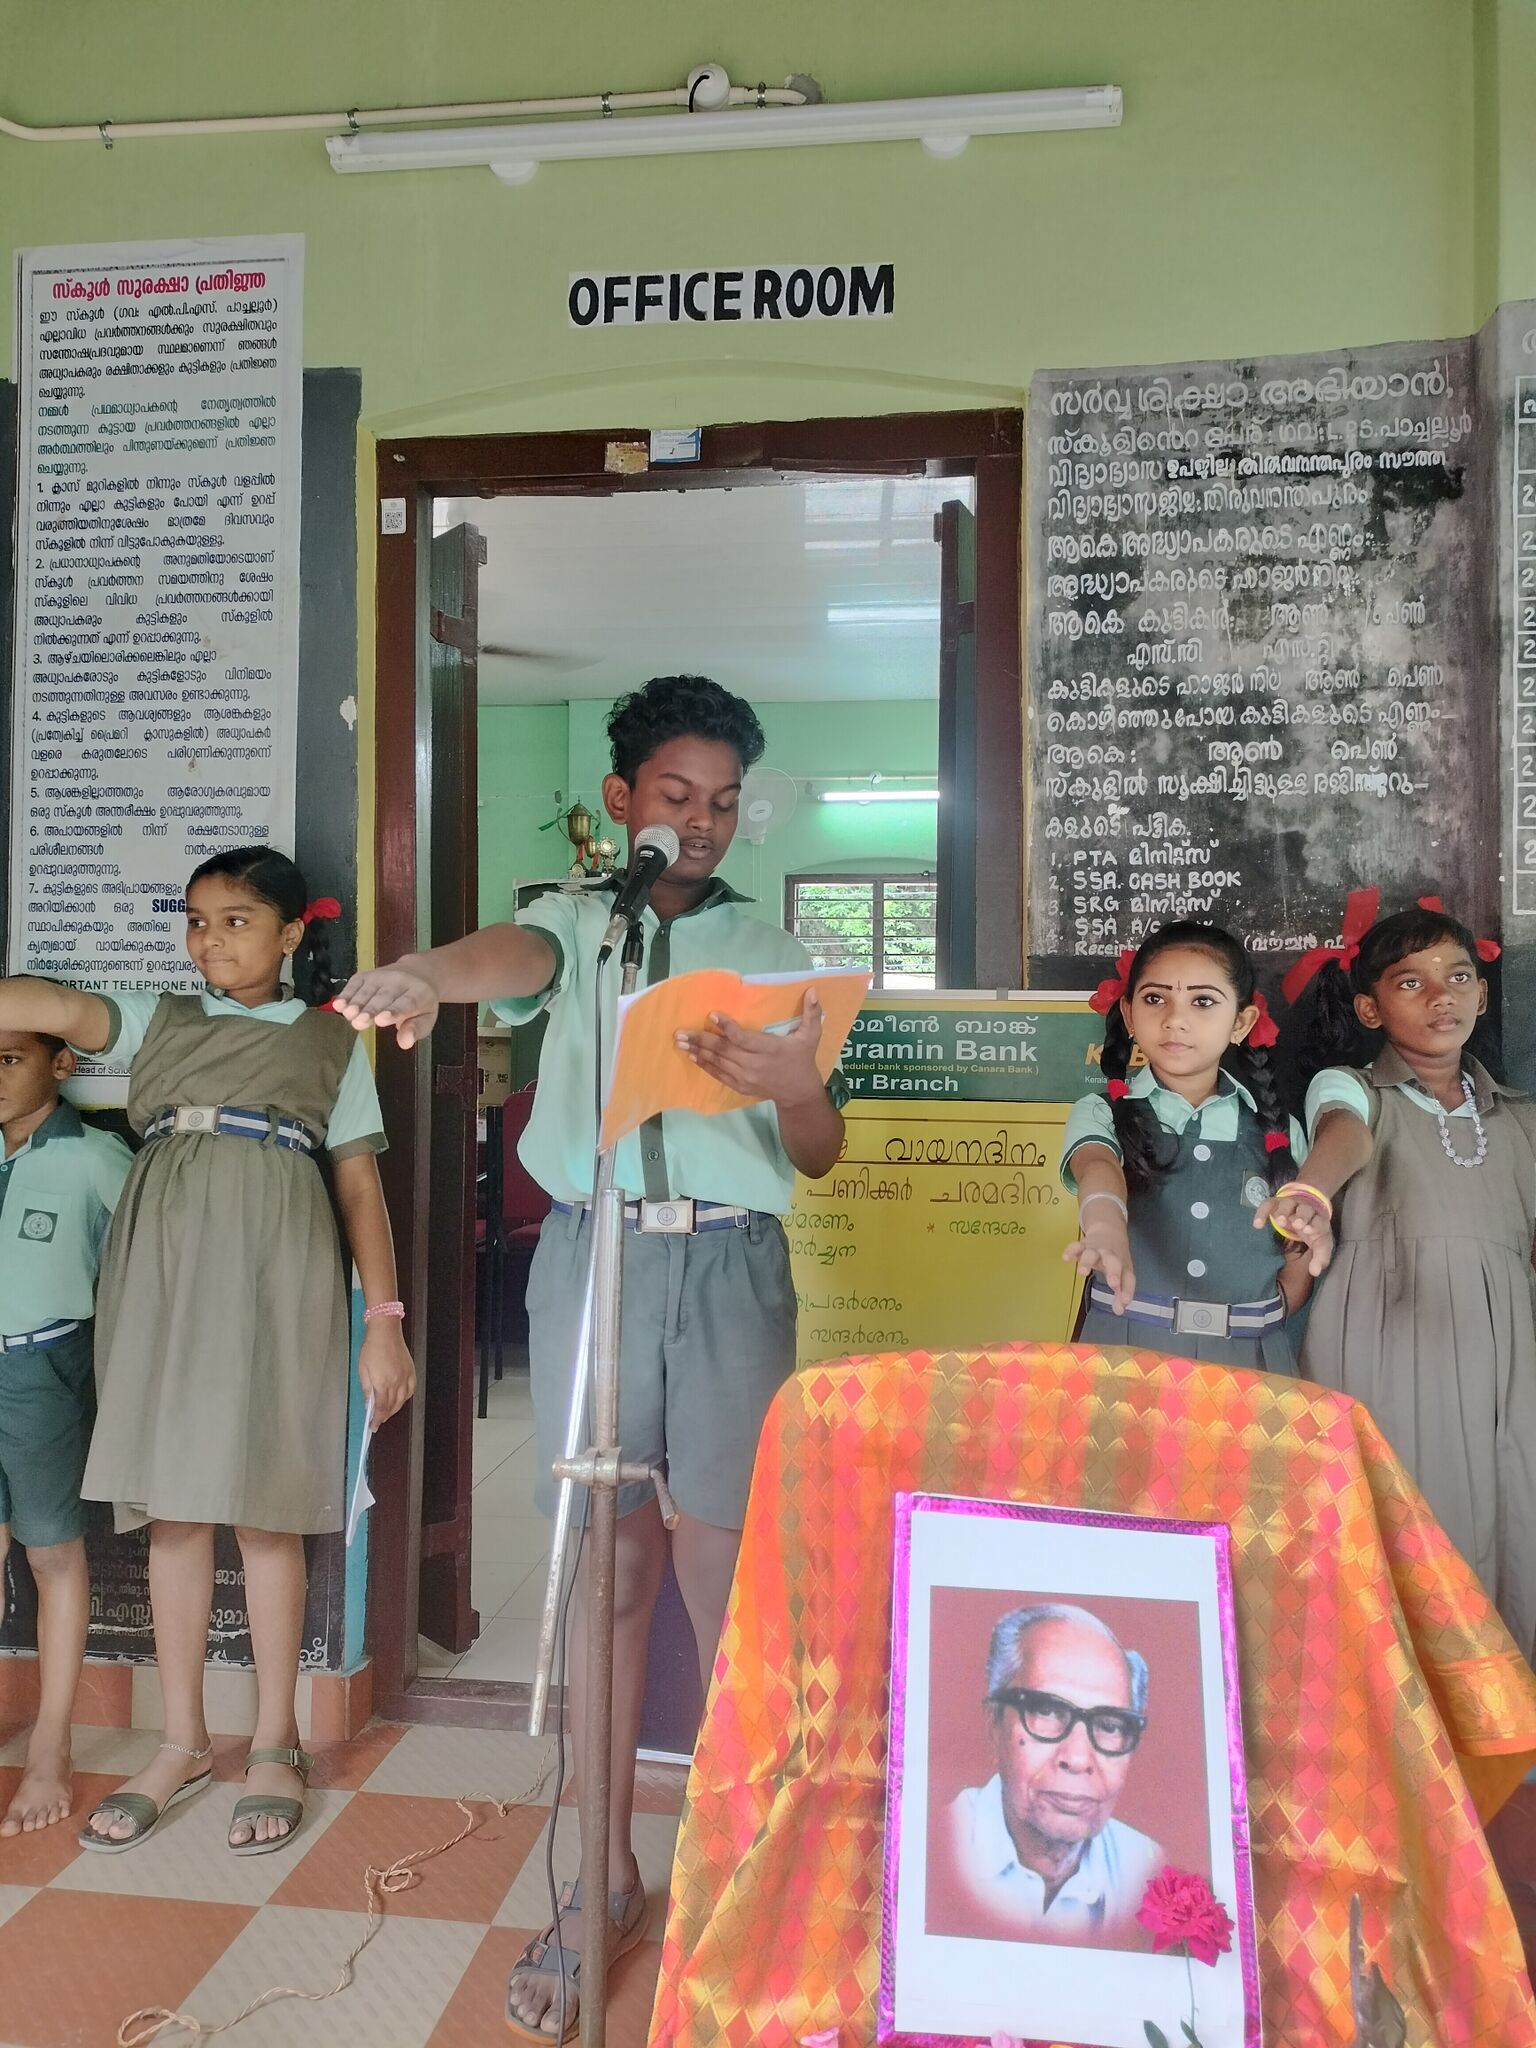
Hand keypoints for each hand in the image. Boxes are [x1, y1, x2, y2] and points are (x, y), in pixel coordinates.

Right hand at [333, 958, 438, 1048]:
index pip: (406, 1003)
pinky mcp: (368, 974)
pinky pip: (356, 983)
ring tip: (347, 1014)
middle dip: (370, 1009)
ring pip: (368, 990)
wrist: (418, 973)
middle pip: (384, 997)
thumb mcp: (426, 1018)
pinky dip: (346, 993)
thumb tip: (405, 1043)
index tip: (380, 1020)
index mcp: (419, 993)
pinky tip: (338, 1004)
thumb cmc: (421, 1003)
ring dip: (356, 1002)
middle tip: (359, 1021)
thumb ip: (416, 1029)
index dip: (393, 1011)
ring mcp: (383, 976)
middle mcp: (400, 981)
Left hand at [359, 1320, 415, 1423]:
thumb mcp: (362, 1370)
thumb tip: (369, 1402)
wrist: (386, 1332)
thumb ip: (367, 1389)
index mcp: (382, 1382)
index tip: (373, 1426)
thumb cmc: (372, 1348)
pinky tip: (400, 1399)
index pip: (381, 1408)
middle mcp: (396, 1382)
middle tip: (378, 1420)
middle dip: (385, 1416)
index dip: (377, 1419)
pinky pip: (410, 1390)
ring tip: (387, 1411)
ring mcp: (405, 1377)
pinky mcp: (411, 1371)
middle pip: (392, 1407)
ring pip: (402, 1401)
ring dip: (394, 1409)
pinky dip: (405, 1398)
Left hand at [677, 991, 825, 1110]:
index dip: (727, 1027)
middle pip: (724, 1051)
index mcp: (770, 1049)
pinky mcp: (740, 1086)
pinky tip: (691, 1056)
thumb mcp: (811, 1036)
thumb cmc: (802, 1059)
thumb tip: (812, 990)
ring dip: (697, 1051)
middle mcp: (755, 1064)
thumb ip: (812, 1013)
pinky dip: (704, 1065)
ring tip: (680, 1042)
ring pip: (717, 1062)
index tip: (712, 1015)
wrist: (798, 1093)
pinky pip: (718, 1074)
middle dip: (701, 1040)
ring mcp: (745, 1077)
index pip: (743, 1038)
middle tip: (680, 1032)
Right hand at [1063, 1230, 1135, 1314]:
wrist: (1110, 1229)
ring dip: (1087, 1262)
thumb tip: (1119, 1311)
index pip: (1128, 1277)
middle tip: (1113, 1284)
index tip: (1125, 1302)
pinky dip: (1071, 1251)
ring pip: (1092, 1254)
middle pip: (1114, 1262)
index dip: (1128, 1290)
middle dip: (1114, 1272)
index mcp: (1122, 1265)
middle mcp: (1110, 1256)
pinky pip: (1076, 1246)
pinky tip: (1066, 1258)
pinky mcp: (1082, 1245)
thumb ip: (1120, 1293)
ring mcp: (1096, 1250)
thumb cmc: (1116, 1258)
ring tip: (1083, 1272)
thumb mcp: (1122, 1274)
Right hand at [1253, 1191, 1333, 1276]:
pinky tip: (1257, 1224)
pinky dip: (1262, 1212)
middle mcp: (1306, 1208)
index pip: (1319, 1221)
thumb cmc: (1313, 1229)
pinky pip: (1268, 1204)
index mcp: (1319, 1219)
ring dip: (1283, 1211)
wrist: (1307, 1206)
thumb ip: (1320, 1258)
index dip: (1314, 1225)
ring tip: (1279, 1221)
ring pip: (1288, 1204)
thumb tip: (1315, 1272)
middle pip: (1305, 1209)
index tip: (1308, 1231)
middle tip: (1296, 1224)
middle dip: (1302, 1216)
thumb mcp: (1320, 1244)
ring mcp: (1291, 1204)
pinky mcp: (1276, 1202)